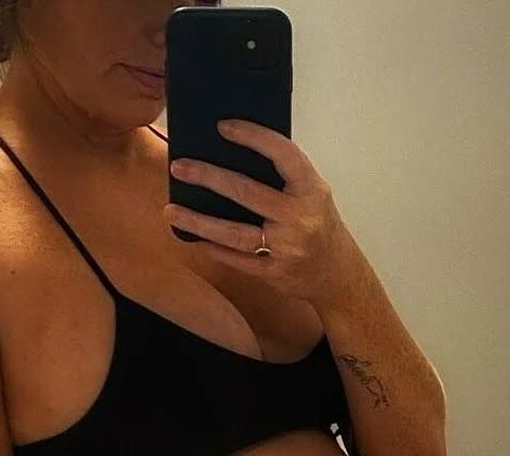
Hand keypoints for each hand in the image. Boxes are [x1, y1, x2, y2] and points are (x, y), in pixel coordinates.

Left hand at [162, 118, 359, 312]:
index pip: (282, 155)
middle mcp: (298, 217)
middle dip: (209, 178)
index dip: (253, 137)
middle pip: (247, 193)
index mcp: (311, 190)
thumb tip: (240, 153)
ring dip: (199, 222)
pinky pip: (237, 260)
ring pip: (235, 233)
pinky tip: (193, 238)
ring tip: (172, 211)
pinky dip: (213, 249)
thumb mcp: (314, 194)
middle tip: (180, 167)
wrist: (337, 275)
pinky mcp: (272, 273)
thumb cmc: (320, 227)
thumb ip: (286, 177)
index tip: (223, 127)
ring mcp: (284, 248)